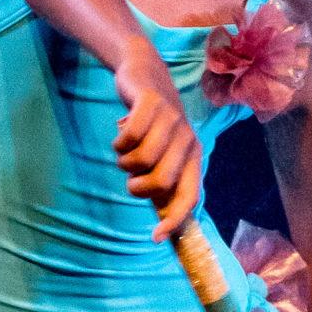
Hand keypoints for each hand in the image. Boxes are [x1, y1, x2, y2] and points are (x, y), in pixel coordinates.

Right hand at [113, 36, 202, 239]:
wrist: (143, 74)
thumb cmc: (151, 124)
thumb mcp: (161, 151)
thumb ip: (162, 180)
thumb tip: (163, 222)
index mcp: (193, 155)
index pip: (190, 195)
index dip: (175, 220)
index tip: (156, 238)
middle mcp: (187, 138)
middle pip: (162, 182)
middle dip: (138, 188)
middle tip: (130, 178)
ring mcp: (171, 118)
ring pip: (141, 160)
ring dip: (124, 162)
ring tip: (124, 151)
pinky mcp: (151, 102)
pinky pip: (128, 137)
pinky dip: (118, 142)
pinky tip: (120, 134)